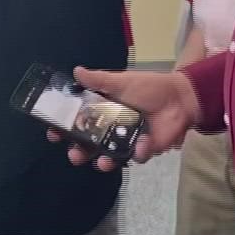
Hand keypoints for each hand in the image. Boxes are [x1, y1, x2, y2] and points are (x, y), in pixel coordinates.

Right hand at [52, 67, 199, 170]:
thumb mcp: (122, 81)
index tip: (53, 133)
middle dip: (79, 152)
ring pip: (109, 157)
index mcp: (105, 110)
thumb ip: (99, 80)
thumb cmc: (150, 87)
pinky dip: (137, 153)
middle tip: (74, 155)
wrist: (180, 98)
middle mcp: (112, 128)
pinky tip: (141, 144)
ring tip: (102, 163)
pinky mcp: (143, 149)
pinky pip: (135, 157)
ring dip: (103, 162)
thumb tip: (76, 71)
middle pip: (90, 145)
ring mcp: (127, 141)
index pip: (79, 122)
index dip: (65, 129)